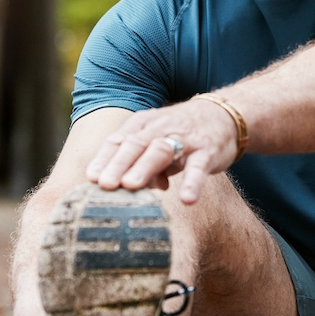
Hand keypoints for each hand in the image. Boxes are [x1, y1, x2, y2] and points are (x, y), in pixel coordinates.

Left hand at [85, 98, 240, 203]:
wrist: (223, 116)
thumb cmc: (180, 134)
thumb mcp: (154, 142)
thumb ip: (137, 165)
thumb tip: (122, 191)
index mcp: (143, 125)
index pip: (118, 140)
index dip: (104, 159)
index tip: (90, 178)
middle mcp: (160, 128)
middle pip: (135, 145)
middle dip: (118, 164)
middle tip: (105, 184)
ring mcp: (184, 139)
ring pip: (161, 151)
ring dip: (145, 168)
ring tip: (131, 185)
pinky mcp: (207, 151)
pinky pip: (199, 167)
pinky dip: (193, 182)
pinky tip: (187, 199)